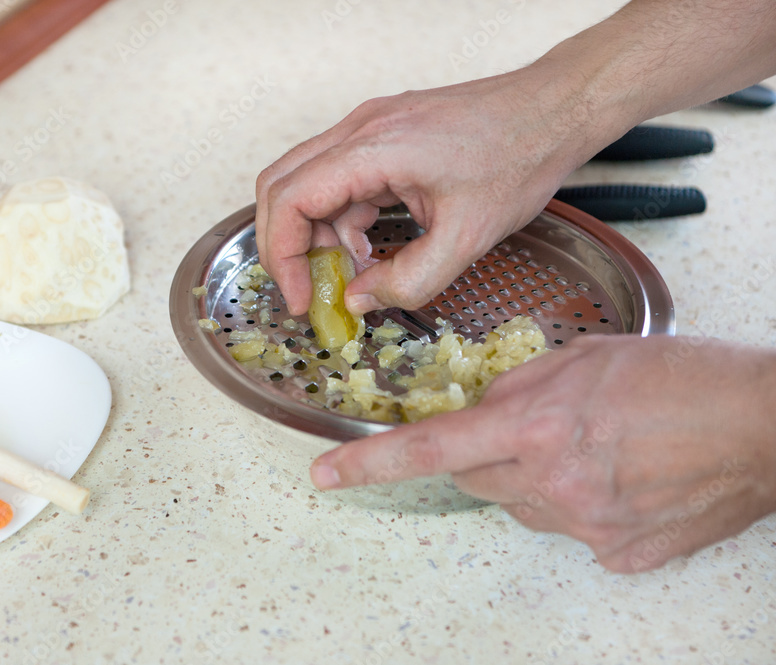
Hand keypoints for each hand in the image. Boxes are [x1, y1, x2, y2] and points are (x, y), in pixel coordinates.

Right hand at [255, 65, 622, 316]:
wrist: (554, 110)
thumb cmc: (519, 158)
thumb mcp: (466, 239)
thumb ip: (408, 281)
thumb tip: (359, 303)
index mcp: (374, 148)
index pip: (290, 200)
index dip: (284, 257)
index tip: (302, 299)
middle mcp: (360, 129)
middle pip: (281, 187)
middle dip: (287, 247)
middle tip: (310, 292)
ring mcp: (368, 127)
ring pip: (306, 183)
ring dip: (317, 234)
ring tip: (350, 275)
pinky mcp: (381, 135)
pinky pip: (337, 180)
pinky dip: (340, 220)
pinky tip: (368, 249)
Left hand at [309, 334, 775, 571]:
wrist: (763, 427)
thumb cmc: (683, 379)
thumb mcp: (585, 357)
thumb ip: (519, 385)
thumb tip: (481, 408)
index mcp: (538, 425)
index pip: (432, 449)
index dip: (370, 462)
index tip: (326, 474)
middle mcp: (553, 482)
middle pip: (475, 478)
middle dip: (484, 452)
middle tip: (530, 427)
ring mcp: (586, 524)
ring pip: (520, 504)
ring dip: (533, 476)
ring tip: (592, 446)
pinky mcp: (617, 551)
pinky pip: (567, 526)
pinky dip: (577, 502)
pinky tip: (618, 476)